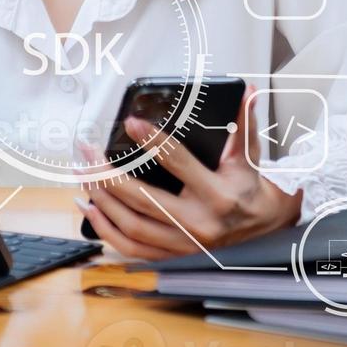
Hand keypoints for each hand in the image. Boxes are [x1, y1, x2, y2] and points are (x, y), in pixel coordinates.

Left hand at [76, 91, 302, 260]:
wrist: (263, 225)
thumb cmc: (248, 185)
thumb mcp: (248, 154)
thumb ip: (244, 122)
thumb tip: (248, 91)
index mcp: (218, 194)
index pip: (179, 163)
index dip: (153, 141)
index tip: (131, 123)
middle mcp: (199, 223)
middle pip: (144, 200)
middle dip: (110, 176)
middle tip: (88, 154)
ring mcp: (184, 244)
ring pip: (133, 226)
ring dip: (103, 201)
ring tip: (83, 177)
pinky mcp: (173, 255)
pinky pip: (133, 247)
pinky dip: (107, 230)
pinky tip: (89, 210)